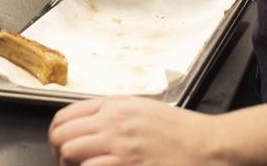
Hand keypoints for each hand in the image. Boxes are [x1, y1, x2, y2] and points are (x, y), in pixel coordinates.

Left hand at [49, 97, 235, 165]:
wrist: (208, 144)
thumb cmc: (179, 129)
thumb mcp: (141, 108)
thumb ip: (111, 112)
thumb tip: (84, 124)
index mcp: (114, 106)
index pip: (64, 117)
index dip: (58, 134)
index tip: (62, 145)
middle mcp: (113, 123)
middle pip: (62, 136)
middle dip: (59, 152)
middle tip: (69, 163)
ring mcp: (120, 146)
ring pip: (70, 153)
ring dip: (71, 165)